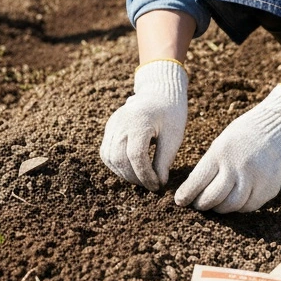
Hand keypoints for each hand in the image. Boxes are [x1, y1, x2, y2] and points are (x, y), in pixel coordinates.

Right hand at [100, 59, 187, 190]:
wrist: (159, 94)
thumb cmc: (170, 114)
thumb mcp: (174, 137)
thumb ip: (164, 160)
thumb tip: (159, 183)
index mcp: (139, 122)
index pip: (136, 156)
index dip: (146, 175)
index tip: (157, 186)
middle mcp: (121, 122)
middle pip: (119, 158)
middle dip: (134, 177)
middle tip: (151, 185)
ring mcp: (112, 124)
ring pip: (109, 157)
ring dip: (124, 174)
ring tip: (142, 179)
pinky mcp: (110, 127)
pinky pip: (106, 151)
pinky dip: (116, 165)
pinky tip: (131, 170)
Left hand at [174, 85, 280, 213]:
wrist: (279, 126)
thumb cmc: (245, 134)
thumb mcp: (222, 142)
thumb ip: (210, 165)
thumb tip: (193, 189)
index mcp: (221, 152)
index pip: (198, 181)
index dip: (187, 194)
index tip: (180, 200)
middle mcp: (238, 167)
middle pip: (213, 198)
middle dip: (202, 204)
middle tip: (198, 205)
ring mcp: (256, 179)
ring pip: (231, 206)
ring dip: (220, 208)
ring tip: (216, 204)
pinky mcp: (269, 188)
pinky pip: (249, 206)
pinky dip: (239, 206)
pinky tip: (235, 200)